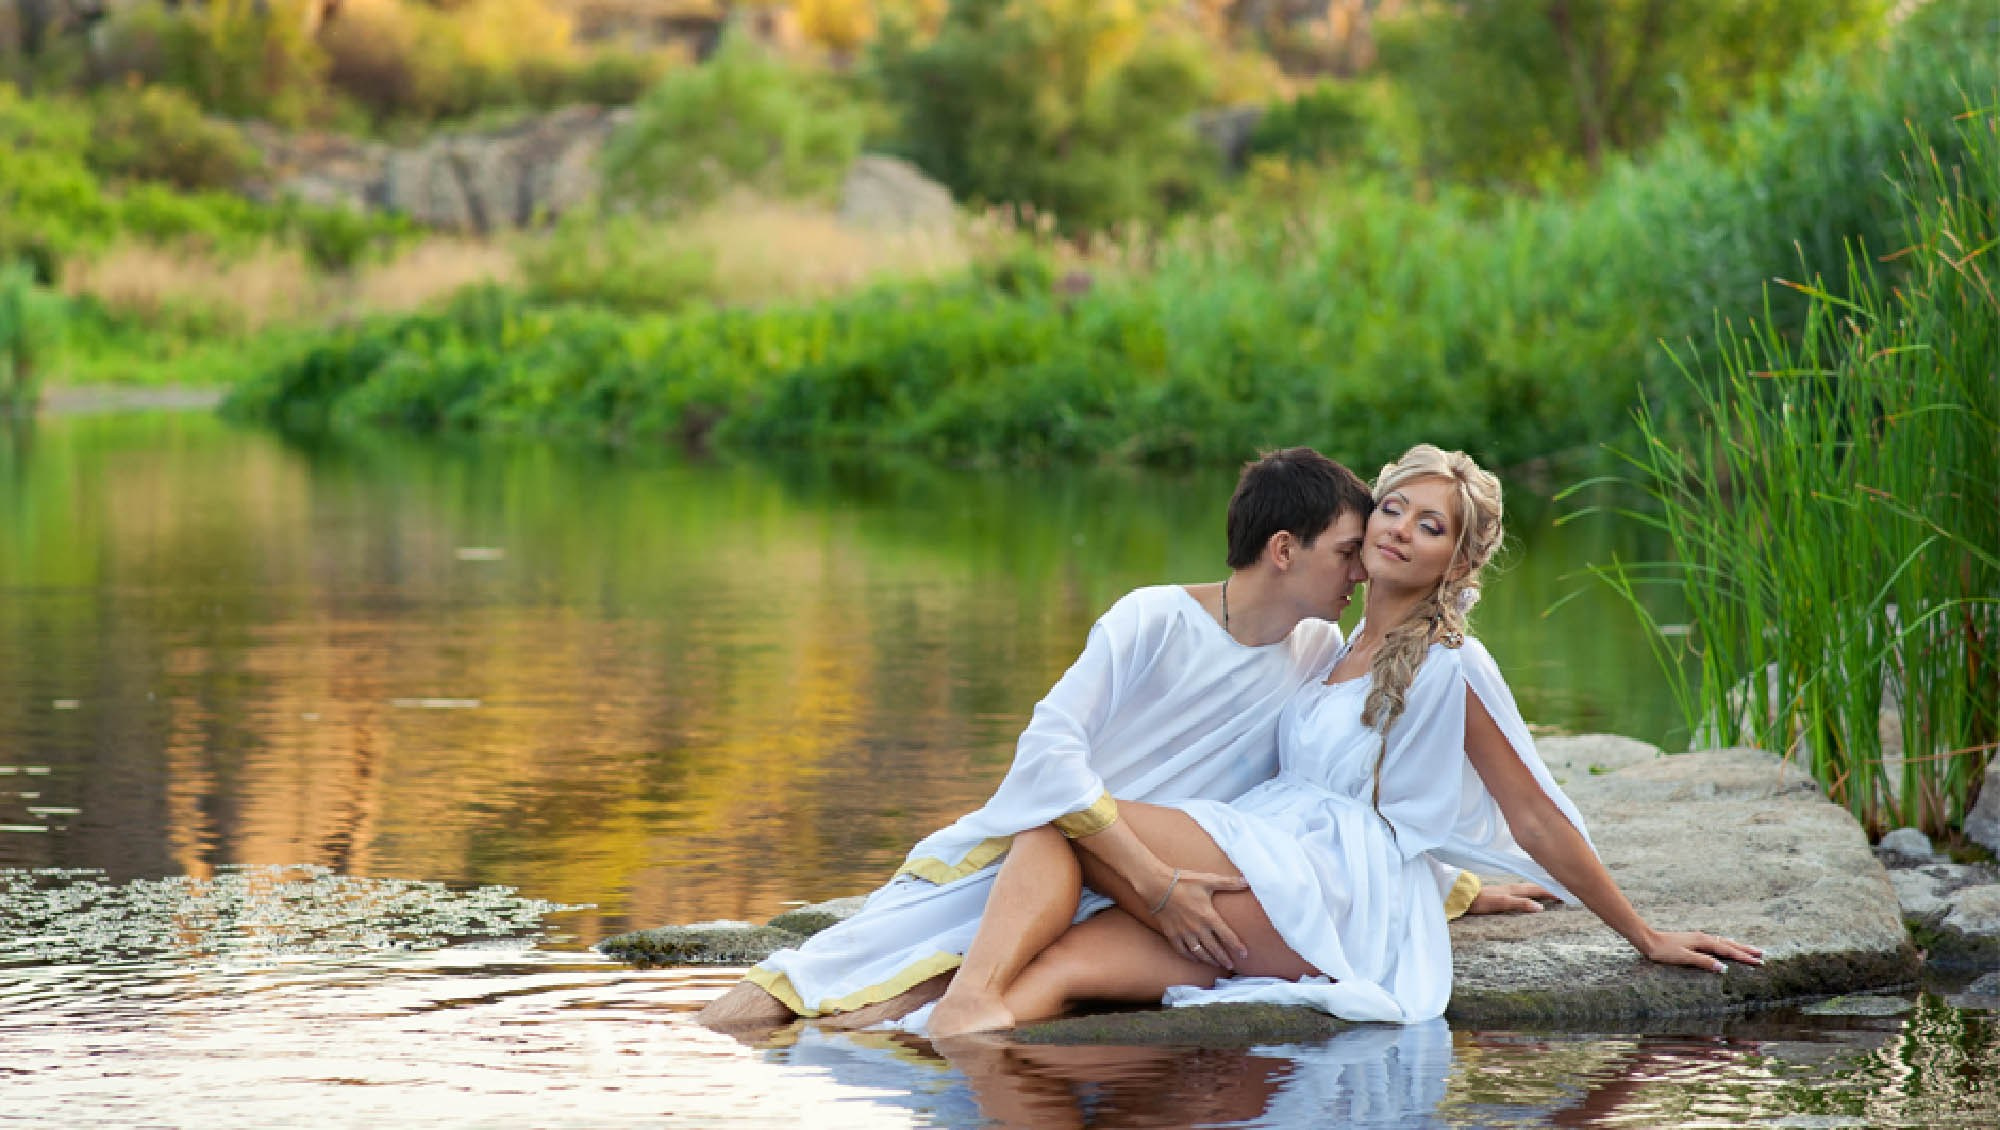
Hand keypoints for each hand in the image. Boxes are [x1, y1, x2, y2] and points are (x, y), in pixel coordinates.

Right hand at [1145, 870, 1249, 971]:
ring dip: (1209, 960)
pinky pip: (1182, 951)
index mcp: (1208, 916)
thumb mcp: (1207, 880)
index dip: (1237, 946)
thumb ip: (1228, 883)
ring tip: (1216, 964)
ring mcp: (1184, 933)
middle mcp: (1197, 928)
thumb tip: (1247, 881)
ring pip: (1199, 953)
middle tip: (1231, 966)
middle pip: (1214, 949)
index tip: (1244, 954)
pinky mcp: (1172, 934)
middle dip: (1224, 958)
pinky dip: (1190, 957)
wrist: (1156, 885)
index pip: (1227, 936)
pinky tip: (1195, 959)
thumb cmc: (1183, 882)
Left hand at [1465, 882, 1555, 914]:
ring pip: (1527, 888)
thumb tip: (1540, 907)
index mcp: (1514, 889)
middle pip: (1534, 886)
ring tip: (1549, 891)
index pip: (1537, 889)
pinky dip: (1529, 892)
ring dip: (1539, 889)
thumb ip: (1520, 903)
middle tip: (1561, 891)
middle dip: (1548, 888)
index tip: (1564, 893)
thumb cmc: (1481, 901)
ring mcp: (1506, 889)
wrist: (1463, 897)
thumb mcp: (1502, 903)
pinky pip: (1520, 891)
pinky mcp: (1500, 893)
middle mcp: (1512, 887)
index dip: (1550, 891)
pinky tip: (1527, 896)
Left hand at [1639, 930, 1763, 973]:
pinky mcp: (1693, 940)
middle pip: (1729, 944)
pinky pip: (1716, 942)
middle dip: (1746, 950)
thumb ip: (1704, 962)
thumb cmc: (1664, 951)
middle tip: (1762, 955)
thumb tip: (1724, 968)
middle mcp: (1703, 938)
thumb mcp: (1684, 957)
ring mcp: (1699, 938)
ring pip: (1724, 942)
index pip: (1728, 951)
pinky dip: (1727, 945)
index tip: (1759, 962)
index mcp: (1703, 942)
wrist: (1648, 940)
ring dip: (1738, 947)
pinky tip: (1726, 946)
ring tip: (1750, 950)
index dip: (1744, 957)